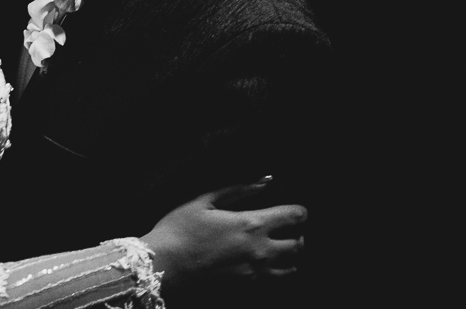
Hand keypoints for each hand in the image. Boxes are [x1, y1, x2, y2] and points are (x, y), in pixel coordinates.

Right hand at [140, 178, 305, 292]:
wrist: (166, 265)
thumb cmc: (180, 228)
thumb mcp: (204, 201)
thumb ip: (237, 190)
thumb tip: (264, 181)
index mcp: (251, 224)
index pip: (292, 217)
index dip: (300, 211)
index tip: (298, 210)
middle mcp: (260, 249)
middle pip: (297, 244)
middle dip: (298, 234)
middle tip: (291, 229)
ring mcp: (256, 270)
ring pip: (291, 265)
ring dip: (291, 255)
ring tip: (283, 248)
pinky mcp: (247, 285)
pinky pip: (276, 279)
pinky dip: (280, 271)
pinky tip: (271, 265)